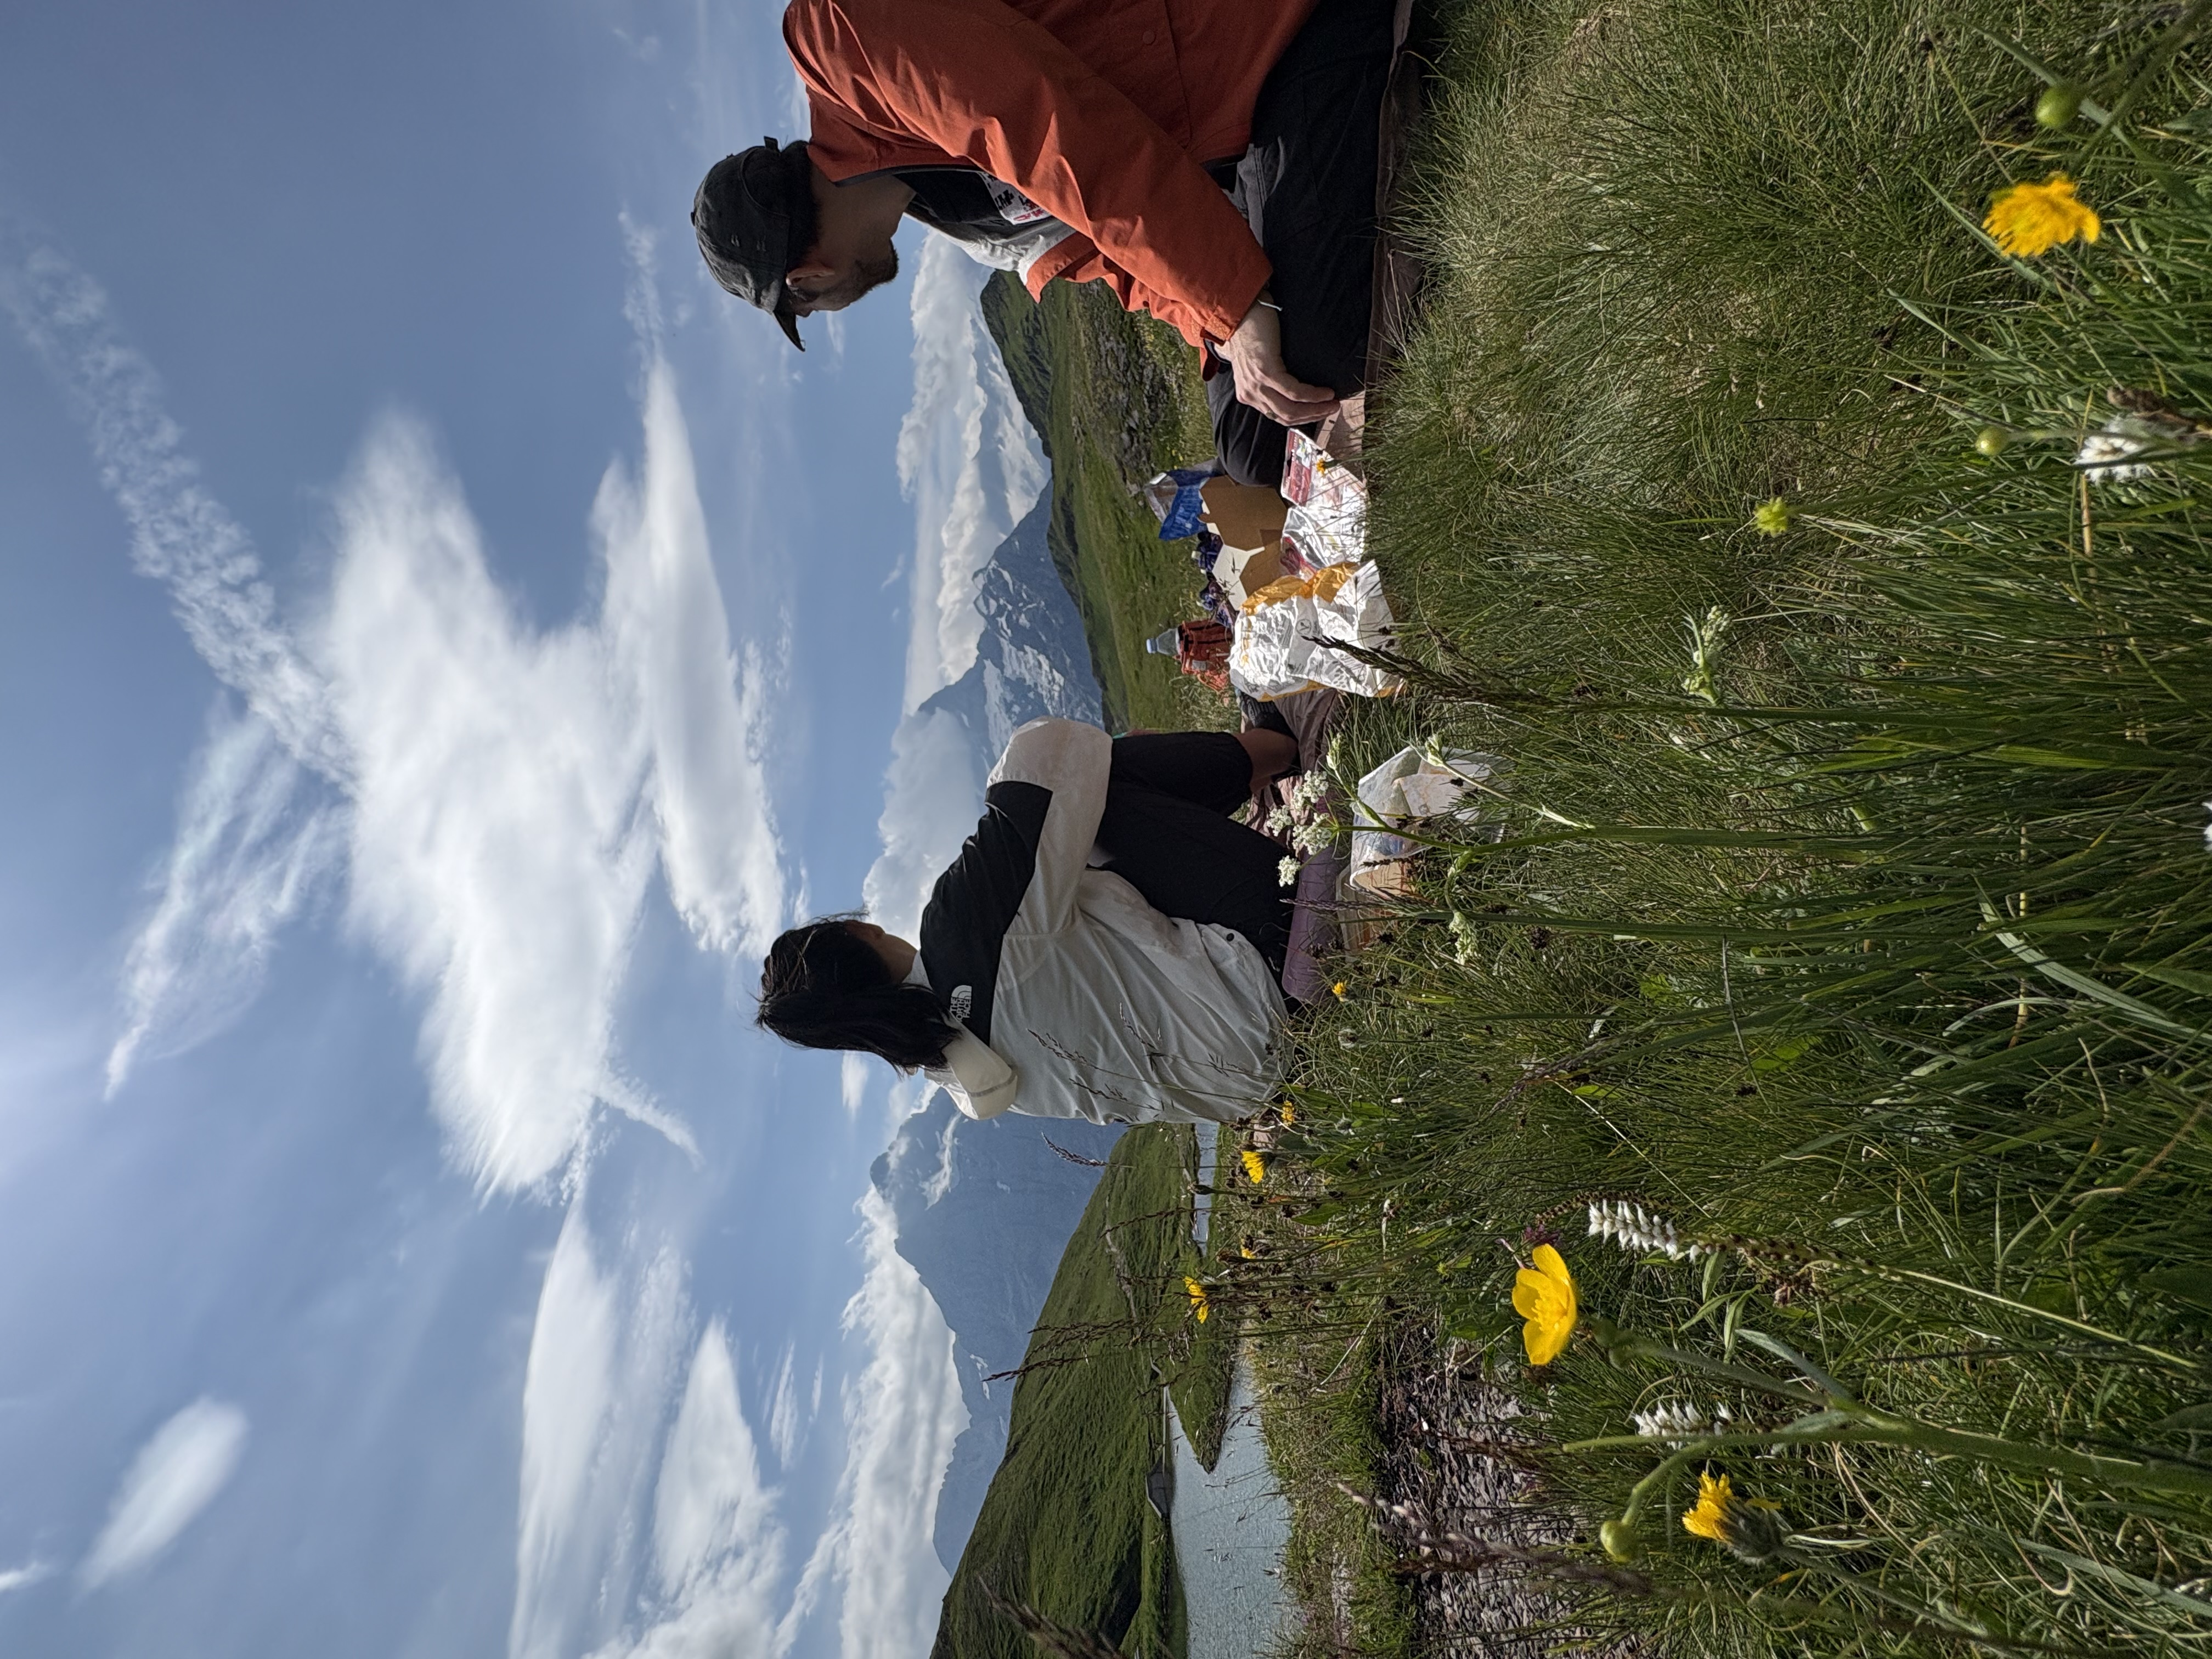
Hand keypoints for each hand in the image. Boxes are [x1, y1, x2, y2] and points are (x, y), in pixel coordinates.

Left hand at [1222, 296, 1339, 425]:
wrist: (1238, 312)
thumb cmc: (1251, 332)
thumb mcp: (1257, 365)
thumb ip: (1269, 382)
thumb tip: (1295, 392)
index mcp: (1248, 394)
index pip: (1277, 416)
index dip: (1301, 417)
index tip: (1319, 412)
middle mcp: (1250, 393)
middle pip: (1285, 417)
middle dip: (1312, 416)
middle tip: (1332, 409)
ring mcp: (1257, 384)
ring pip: (1290, 409)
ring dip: (1316, 409)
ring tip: (1333, 402)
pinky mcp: (1266, 372)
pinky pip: (1294, 392)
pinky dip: (1313, 395)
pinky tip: (1326, 393)